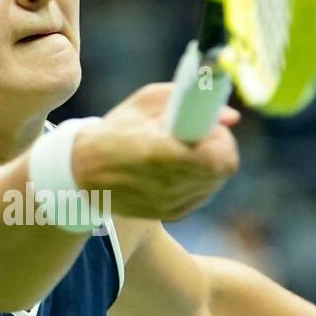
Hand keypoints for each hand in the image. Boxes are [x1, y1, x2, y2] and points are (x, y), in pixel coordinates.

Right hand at [73, 83, 239, 221]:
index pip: (217, 157)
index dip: (221, 139)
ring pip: (216, 183)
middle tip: (202, 136)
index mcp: (159, 153)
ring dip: (211, 164)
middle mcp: (166, 184)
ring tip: (186, 151)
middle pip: (222, 170)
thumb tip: (231, 117)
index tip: (209, 127)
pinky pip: (202, 194)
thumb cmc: (116, 130)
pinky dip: (200, 179)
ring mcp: (170, 204)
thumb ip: (190, 101)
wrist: (84, 172)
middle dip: (220, 148)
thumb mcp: (146, 103)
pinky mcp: (172, 214)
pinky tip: (180, 168)